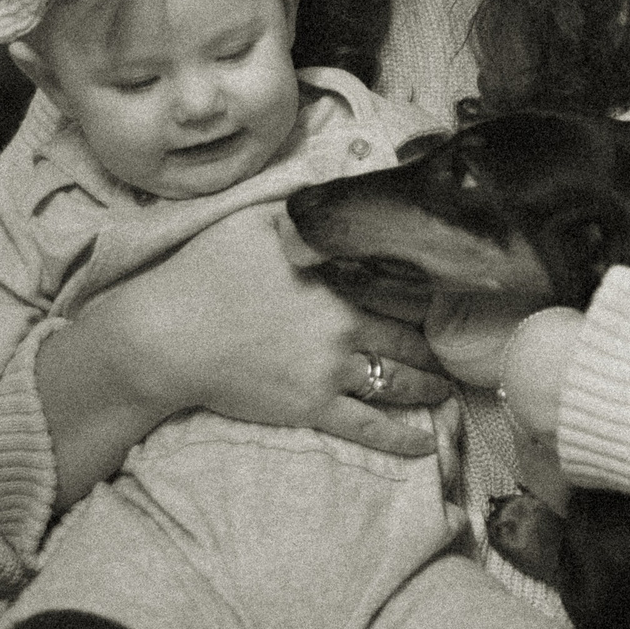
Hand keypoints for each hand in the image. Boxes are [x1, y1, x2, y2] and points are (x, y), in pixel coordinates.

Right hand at [65, 207, 451, 462]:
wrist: (168, 335)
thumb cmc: (205, 272)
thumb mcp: (255, 220)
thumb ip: (302, 210)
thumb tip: (334, 185)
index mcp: (337, 281)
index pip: (401, 287)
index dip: (430, 294)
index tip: (452, 296)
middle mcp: (345, 327)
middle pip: (409, 339)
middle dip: (438, 347)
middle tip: (461, 352)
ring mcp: (331, 372)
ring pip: (398, 383)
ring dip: (430, 389)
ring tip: (449, 392)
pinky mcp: (312, 408)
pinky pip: (369, 427)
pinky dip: (402, 437)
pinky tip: (426, 443)